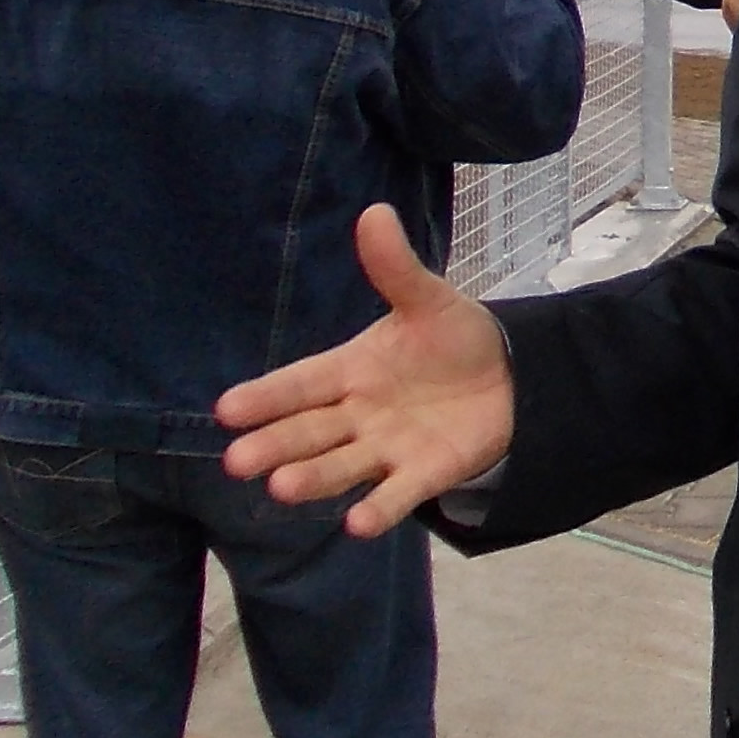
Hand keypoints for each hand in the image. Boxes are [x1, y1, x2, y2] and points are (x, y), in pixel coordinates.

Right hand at [213, 204, 512, 536]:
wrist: (511, 378)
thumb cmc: (452, 340)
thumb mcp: (427, 301)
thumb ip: (396, 268)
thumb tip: (374, 213)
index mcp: (349, 369)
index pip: (300, 383)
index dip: (265, 396)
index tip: (226, 409)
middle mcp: (357, 414)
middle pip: (308, 431)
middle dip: (274, 445)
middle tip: (237, 461)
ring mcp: (386, 447)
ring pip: (341, 466)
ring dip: (312, 479)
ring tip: (281, 488)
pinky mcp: (423, 473)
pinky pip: (397, 494)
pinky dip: (379, 508)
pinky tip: (358, 524)